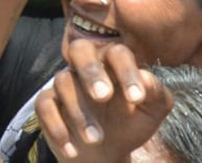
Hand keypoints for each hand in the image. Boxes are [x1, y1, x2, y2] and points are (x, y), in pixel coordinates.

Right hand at [37, 41, 172, 161]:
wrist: (106, 152)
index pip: (117, 53)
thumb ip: (157, 94)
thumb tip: (146, 79)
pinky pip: (44, 105)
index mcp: (113, 65)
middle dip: (91, 71)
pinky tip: (72, 149)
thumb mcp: (151, 112)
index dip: (126, 71)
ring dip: (79, 113)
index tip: (136, 98)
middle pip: (80, 50)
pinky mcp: (47, 102)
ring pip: (63, 82)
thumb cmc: (130, 124)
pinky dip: (56, 127)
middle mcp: (85, 68)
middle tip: (103, 97)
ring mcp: (65, 84)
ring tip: (96, 139)